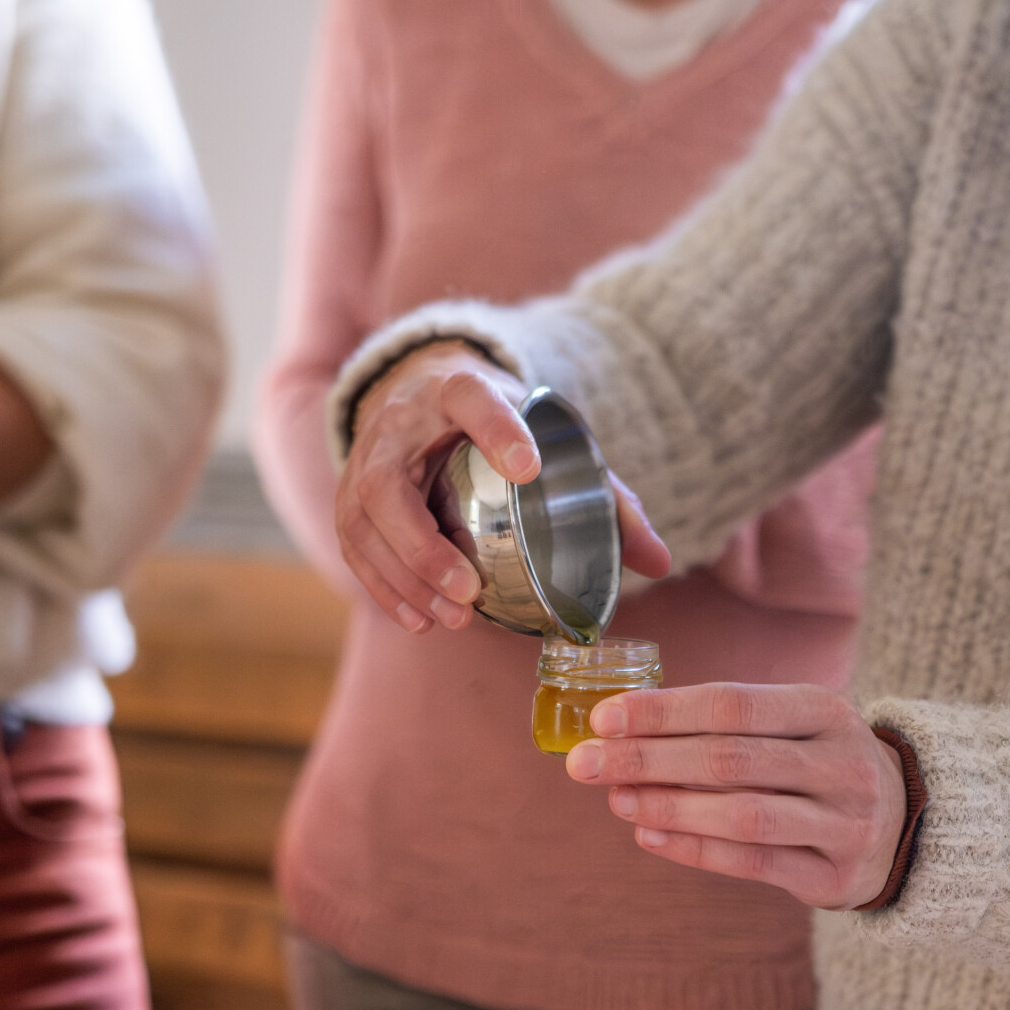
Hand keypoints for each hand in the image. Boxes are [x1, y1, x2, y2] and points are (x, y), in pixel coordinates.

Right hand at [336, 340, 671, 632]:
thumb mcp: (550, 440)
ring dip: (404, 576)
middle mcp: (400, 421)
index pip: (472, 399)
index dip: (498, 431)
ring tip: (452, 616)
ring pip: (363, 521)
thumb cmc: (501, 425)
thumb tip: (659, 561)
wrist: (425, 396)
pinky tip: (418, 620)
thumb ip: (603, 495)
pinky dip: (382, 587)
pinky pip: (352, 545)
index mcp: (458, 389)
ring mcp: (365, 460)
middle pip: (390, 482)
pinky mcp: (350, 495)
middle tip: (469, 590)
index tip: (530, 469)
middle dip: (423, 542)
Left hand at [566, 683, 908, 908]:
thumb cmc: (819, 764)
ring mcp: (844, 824)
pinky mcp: (834, 877)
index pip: (734, 705)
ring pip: (743, 815)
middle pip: (730, 759)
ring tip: (615, 800)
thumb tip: (622, 727)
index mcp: (826, 712)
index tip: (603, 718)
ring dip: (669, 806)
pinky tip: (650, 835)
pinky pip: (753, 864)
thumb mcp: (794, 726)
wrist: (906, 825)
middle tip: (584, 763)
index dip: (664, 711)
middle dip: (648, 759)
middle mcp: (842, 765)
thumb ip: (724, 724)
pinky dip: (695, 850)